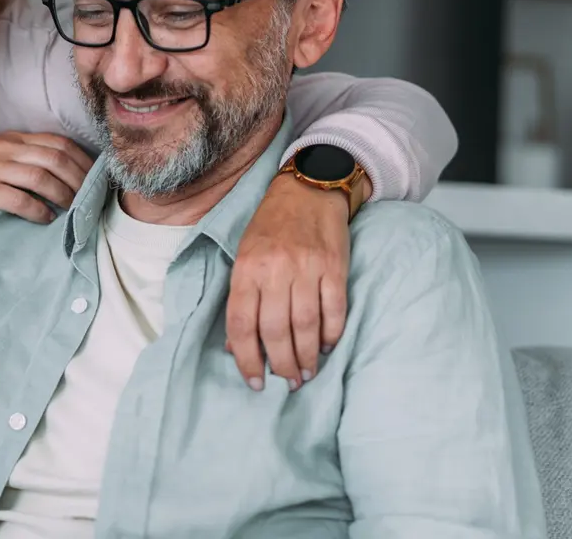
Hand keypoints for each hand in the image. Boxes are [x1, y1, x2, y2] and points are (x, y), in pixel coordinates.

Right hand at [0, 132, 94, 222]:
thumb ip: (22, 160)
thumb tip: (62, 177)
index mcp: (10, 139)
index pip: (57, 142)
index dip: (82, 160)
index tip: (96, 179)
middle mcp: (3, 149)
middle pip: (55, 158)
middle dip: (79, 179)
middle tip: (90, 200)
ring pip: (40, 176)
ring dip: (62, 195)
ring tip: (72, 211)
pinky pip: (17, 198)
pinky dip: (36, 210)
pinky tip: (45, 219)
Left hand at [225, 172, 368, 390]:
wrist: (309, 190)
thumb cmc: (271, 227)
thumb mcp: (244, 256)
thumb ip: (241, 299)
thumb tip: (236, 346)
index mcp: (247, 269)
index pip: (241, 324)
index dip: (247, 359)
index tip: (255, 382)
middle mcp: (275, 270)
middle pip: (276, 331)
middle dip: (282, 364)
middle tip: (288, 382)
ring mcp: (307, 268)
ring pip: (306, 325)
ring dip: (307, 356)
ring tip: (307, 373)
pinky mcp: (335, 267)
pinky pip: (334, 309)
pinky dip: (332, 333)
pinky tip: (327, 346)